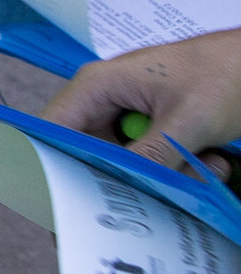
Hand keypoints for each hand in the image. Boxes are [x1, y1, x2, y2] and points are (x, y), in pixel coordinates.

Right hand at [42, 28, 240, 179]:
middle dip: (127, 176)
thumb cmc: (226, 71)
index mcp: (98, 85)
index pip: (53, 130)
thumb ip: (151, 157)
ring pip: (126, 160)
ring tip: (201, 165)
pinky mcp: (154, 123)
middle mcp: (106, 98)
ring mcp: (130, 111)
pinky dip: (179, 166)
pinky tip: (208, 158)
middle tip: (161, 188)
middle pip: (91, 153)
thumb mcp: (187, 121)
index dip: (51, 165)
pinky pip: (152, 156)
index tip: (68, 202)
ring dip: (163, 173)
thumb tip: (121, 191)